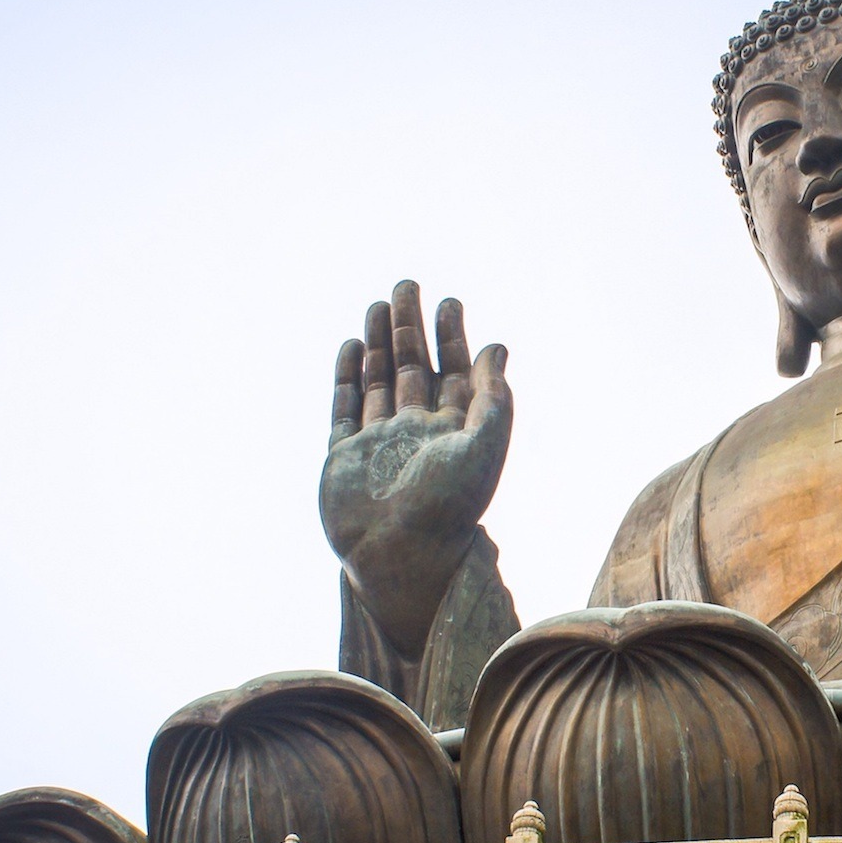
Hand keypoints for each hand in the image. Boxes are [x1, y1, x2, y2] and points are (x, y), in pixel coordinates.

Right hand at [320, 280, 511, 653]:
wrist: (401, 557)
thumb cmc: (450, 507)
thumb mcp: (485, 445)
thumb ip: (493, 397)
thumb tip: (498, 347)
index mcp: (453, 432)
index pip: (454, 371)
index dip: (452, 336)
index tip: (450, 300)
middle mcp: (416, 434)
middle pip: (413, 367)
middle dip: (411, 327)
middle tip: (407, 285)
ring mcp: (378, 444)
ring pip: (379, 381)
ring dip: (380, 343)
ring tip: (379, 303)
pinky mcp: (343, 457)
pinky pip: (345, 408)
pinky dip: (348, 376)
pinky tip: (353, 345)